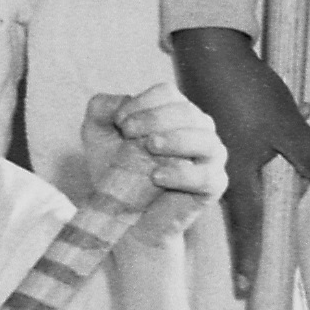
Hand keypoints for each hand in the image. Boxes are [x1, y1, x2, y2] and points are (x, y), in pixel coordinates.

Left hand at [66, 84, 228, 225]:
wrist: (122, 215)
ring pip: (205, 139)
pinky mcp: (212, 186)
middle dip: (155, 118)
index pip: (167, 94)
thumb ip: (101, 108)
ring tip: (149, 146)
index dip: (143, 103)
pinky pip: (208, 176)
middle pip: (186, 112)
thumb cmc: (113, 169)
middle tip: (128, 132)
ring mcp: (210, 157)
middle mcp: (198, 129)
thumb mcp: (97, 134)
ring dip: (176, 139)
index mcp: (174, 111)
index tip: (120, 121)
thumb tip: (122, 101)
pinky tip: (157, 176)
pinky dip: (184, 174)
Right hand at [165, 29, 309, 272]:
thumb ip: (305, 154)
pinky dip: (273, 136)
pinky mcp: (219, 130)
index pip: (250, 225)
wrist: (211, 52)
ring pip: (258, 168)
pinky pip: (251, 146)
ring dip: (284, 153)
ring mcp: (219, 149)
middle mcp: (226, 167)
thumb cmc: (249, 92)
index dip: (251, 256)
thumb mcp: (287, 125)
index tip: (246, 287)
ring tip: (306, 119)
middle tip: (302, 174)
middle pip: (257, 198)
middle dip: (282, 193)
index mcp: (241, 174)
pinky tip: (296, 109)